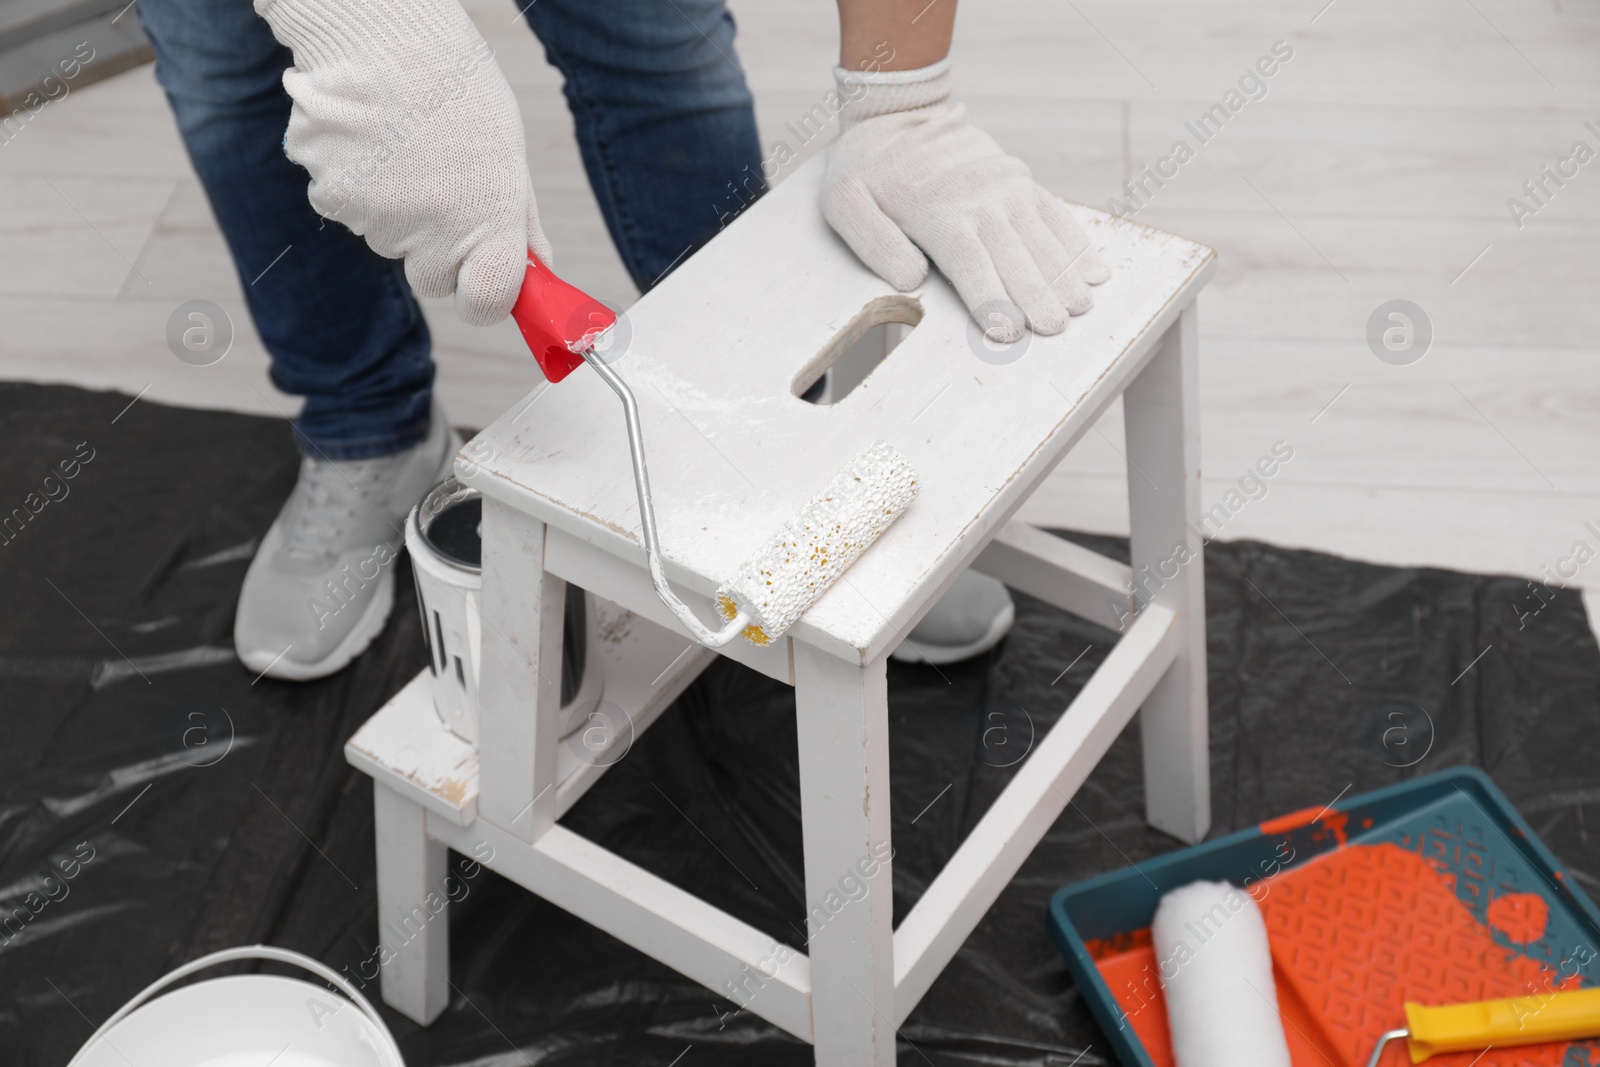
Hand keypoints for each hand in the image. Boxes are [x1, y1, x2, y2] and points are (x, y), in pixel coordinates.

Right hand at [254, 0, 550, 324]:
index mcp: (489, 218)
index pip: (486, 304)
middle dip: (435, 250)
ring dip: (394, 208)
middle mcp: (434, 227)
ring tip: (403, 146)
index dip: (483, 296)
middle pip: (431, 279)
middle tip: (438, 187)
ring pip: (387, 241)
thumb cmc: (453, 84)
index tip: (483, 282)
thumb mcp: (508, 151)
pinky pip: (347, 211)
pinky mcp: (330, 197)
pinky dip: (356, 185)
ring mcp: (377, 216)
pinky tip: (370, 140)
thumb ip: (520, 220)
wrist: (381, 31)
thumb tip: (538, 270)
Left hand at [822, 60, 1109, 342]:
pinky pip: (1054, 213)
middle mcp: (978, 198)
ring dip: (1064, 273)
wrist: (897, 112)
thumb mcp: (845, 203)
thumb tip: (910, 280)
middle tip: (1055, 327)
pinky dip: (1076, 242)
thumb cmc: (865, 169)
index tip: (1008, 331)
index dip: (990, 298)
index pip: (969, 261)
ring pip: (1040, 236)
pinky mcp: (1019, 180)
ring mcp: (1004, 187)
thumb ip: (874, 242)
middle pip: (1012, 255)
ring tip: (1081, 306)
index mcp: (935, 211)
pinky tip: (1093, 270)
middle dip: (1036, 295)